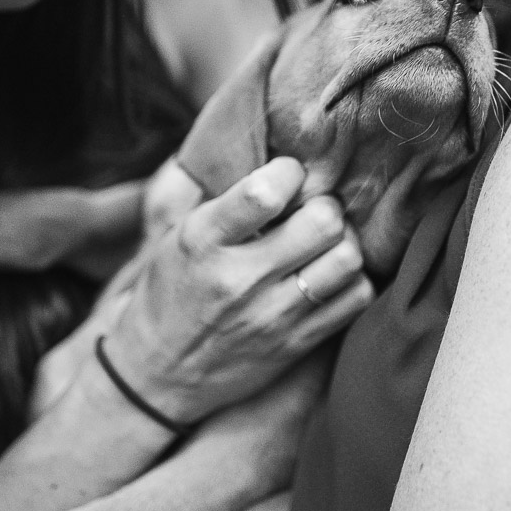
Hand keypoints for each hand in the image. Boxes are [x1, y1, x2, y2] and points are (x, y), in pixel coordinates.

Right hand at [102, 157, 372, 424]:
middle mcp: (239, 278)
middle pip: (323, 222)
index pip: (265, 192)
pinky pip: (354, 299)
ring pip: (347, 259)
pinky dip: (352, 281)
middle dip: (326, 206)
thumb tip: (225, 134)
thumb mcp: (168, 236)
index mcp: (202, 240)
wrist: (156, 375)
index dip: (290, 172)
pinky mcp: (295, 344)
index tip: (288, 176)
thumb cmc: (168, 291)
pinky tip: (330, 277)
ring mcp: (271, 315)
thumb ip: (194, 187)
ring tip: (326, 244)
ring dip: (344, 243)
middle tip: (314, 211)